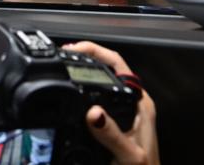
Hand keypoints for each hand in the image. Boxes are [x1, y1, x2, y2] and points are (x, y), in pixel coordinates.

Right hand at [63, 42, 159, 164]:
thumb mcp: (129, 156)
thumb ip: (111, 135)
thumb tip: (93, 113)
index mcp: (141, 105)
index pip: (118, 65)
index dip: (95, 51)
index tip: (73, 50)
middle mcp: (134, 104)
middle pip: (108, 68)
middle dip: (85, 57)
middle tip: (63, 54)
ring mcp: (125, 112)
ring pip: (103, 82)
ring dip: (83, 72)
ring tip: (64, 66)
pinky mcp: (115, 122)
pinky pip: (98, 97)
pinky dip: (82, 90)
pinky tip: (71, 93)